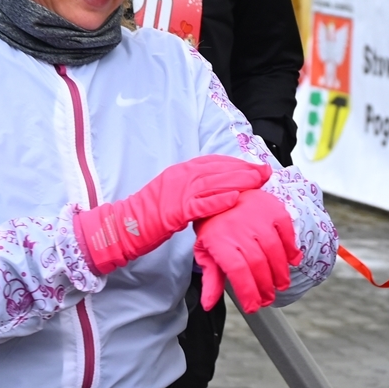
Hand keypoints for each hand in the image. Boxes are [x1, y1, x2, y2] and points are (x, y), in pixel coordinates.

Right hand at [75, 155, 270, 274]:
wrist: (124, 226)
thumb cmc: (148, 215)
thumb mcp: (172, 193)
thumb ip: (192, 189)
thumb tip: (214, 188)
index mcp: (179, 171)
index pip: (213, 161)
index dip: (236, 163)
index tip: (254, 165)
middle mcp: (179, 176)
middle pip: (216, 169)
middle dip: (243, 169)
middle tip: (264, 172)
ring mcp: (176, 193)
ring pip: (212, 183)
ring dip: (237, 181)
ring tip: (257, 182)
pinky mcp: (173, 211)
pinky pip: (199, 205)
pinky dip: (217, 201)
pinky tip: (234, 199)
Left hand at [194, 189, 301, 312]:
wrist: (220, 190)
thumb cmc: (213, 225)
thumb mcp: (205, 250)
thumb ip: (211, 278)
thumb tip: (208, 304)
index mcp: (220, 240)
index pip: (237, 271)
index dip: (248, 292)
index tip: (253, 306)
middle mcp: (239, 228)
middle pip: (258, 264)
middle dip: (265, 287)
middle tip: (268, 298)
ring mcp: (257, 216)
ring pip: (274, 251)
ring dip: (280, 273)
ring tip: (281, 284)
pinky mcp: (272, 207)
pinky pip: (286, 231)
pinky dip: (291, 248)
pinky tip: (292, 261)